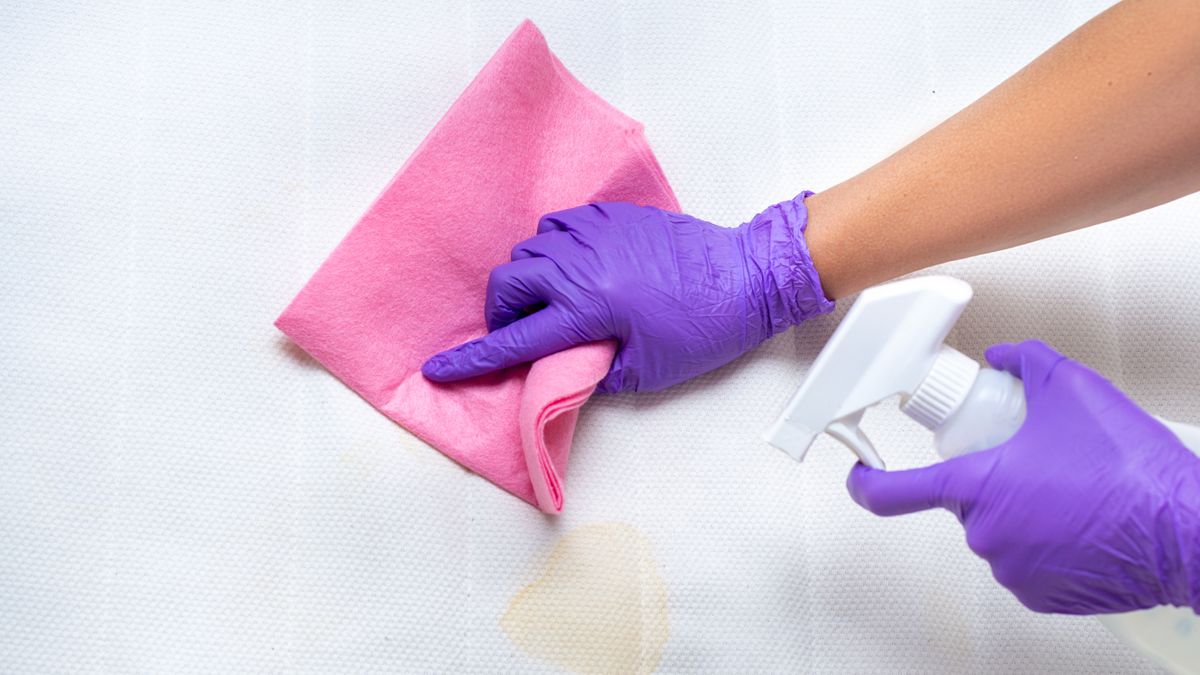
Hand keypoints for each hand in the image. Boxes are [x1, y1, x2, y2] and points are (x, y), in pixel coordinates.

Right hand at [421, 194, 833, 392]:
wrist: (745, 275)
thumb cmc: (702, 328)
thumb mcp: (645, 369)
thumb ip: (592, 371)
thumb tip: (560, 372)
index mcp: (586, 309)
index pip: (514, 340)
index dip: (472, 360)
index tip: (439, 369)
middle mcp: (580, 266)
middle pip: (507, 283)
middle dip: (501, 312)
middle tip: (520, 332)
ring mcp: (594, 234)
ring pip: (530, 249)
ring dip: (527, 279)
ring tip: (548, 301)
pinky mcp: (612, 216)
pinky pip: (559, 225)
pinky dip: (552, 249)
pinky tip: (572, 267)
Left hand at [848, 340, 1199, 613]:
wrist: (1186, 530)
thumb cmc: (1133, 472)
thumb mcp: (1073, 390)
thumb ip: (1025, 361)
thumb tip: (1005, 357)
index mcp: (979, 487)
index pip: (893, 492)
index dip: (867, 481)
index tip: (859, 473)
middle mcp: (986, 533)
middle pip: (966, 500)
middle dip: (995, 478)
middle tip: (1039, 461)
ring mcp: (1013, 570)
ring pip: (999, 530)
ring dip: (1023, 511)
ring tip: (1074, 491)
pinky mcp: (1042, 595)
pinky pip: (1027, 561)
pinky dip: (1046, 543)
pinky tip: (1082, 521)